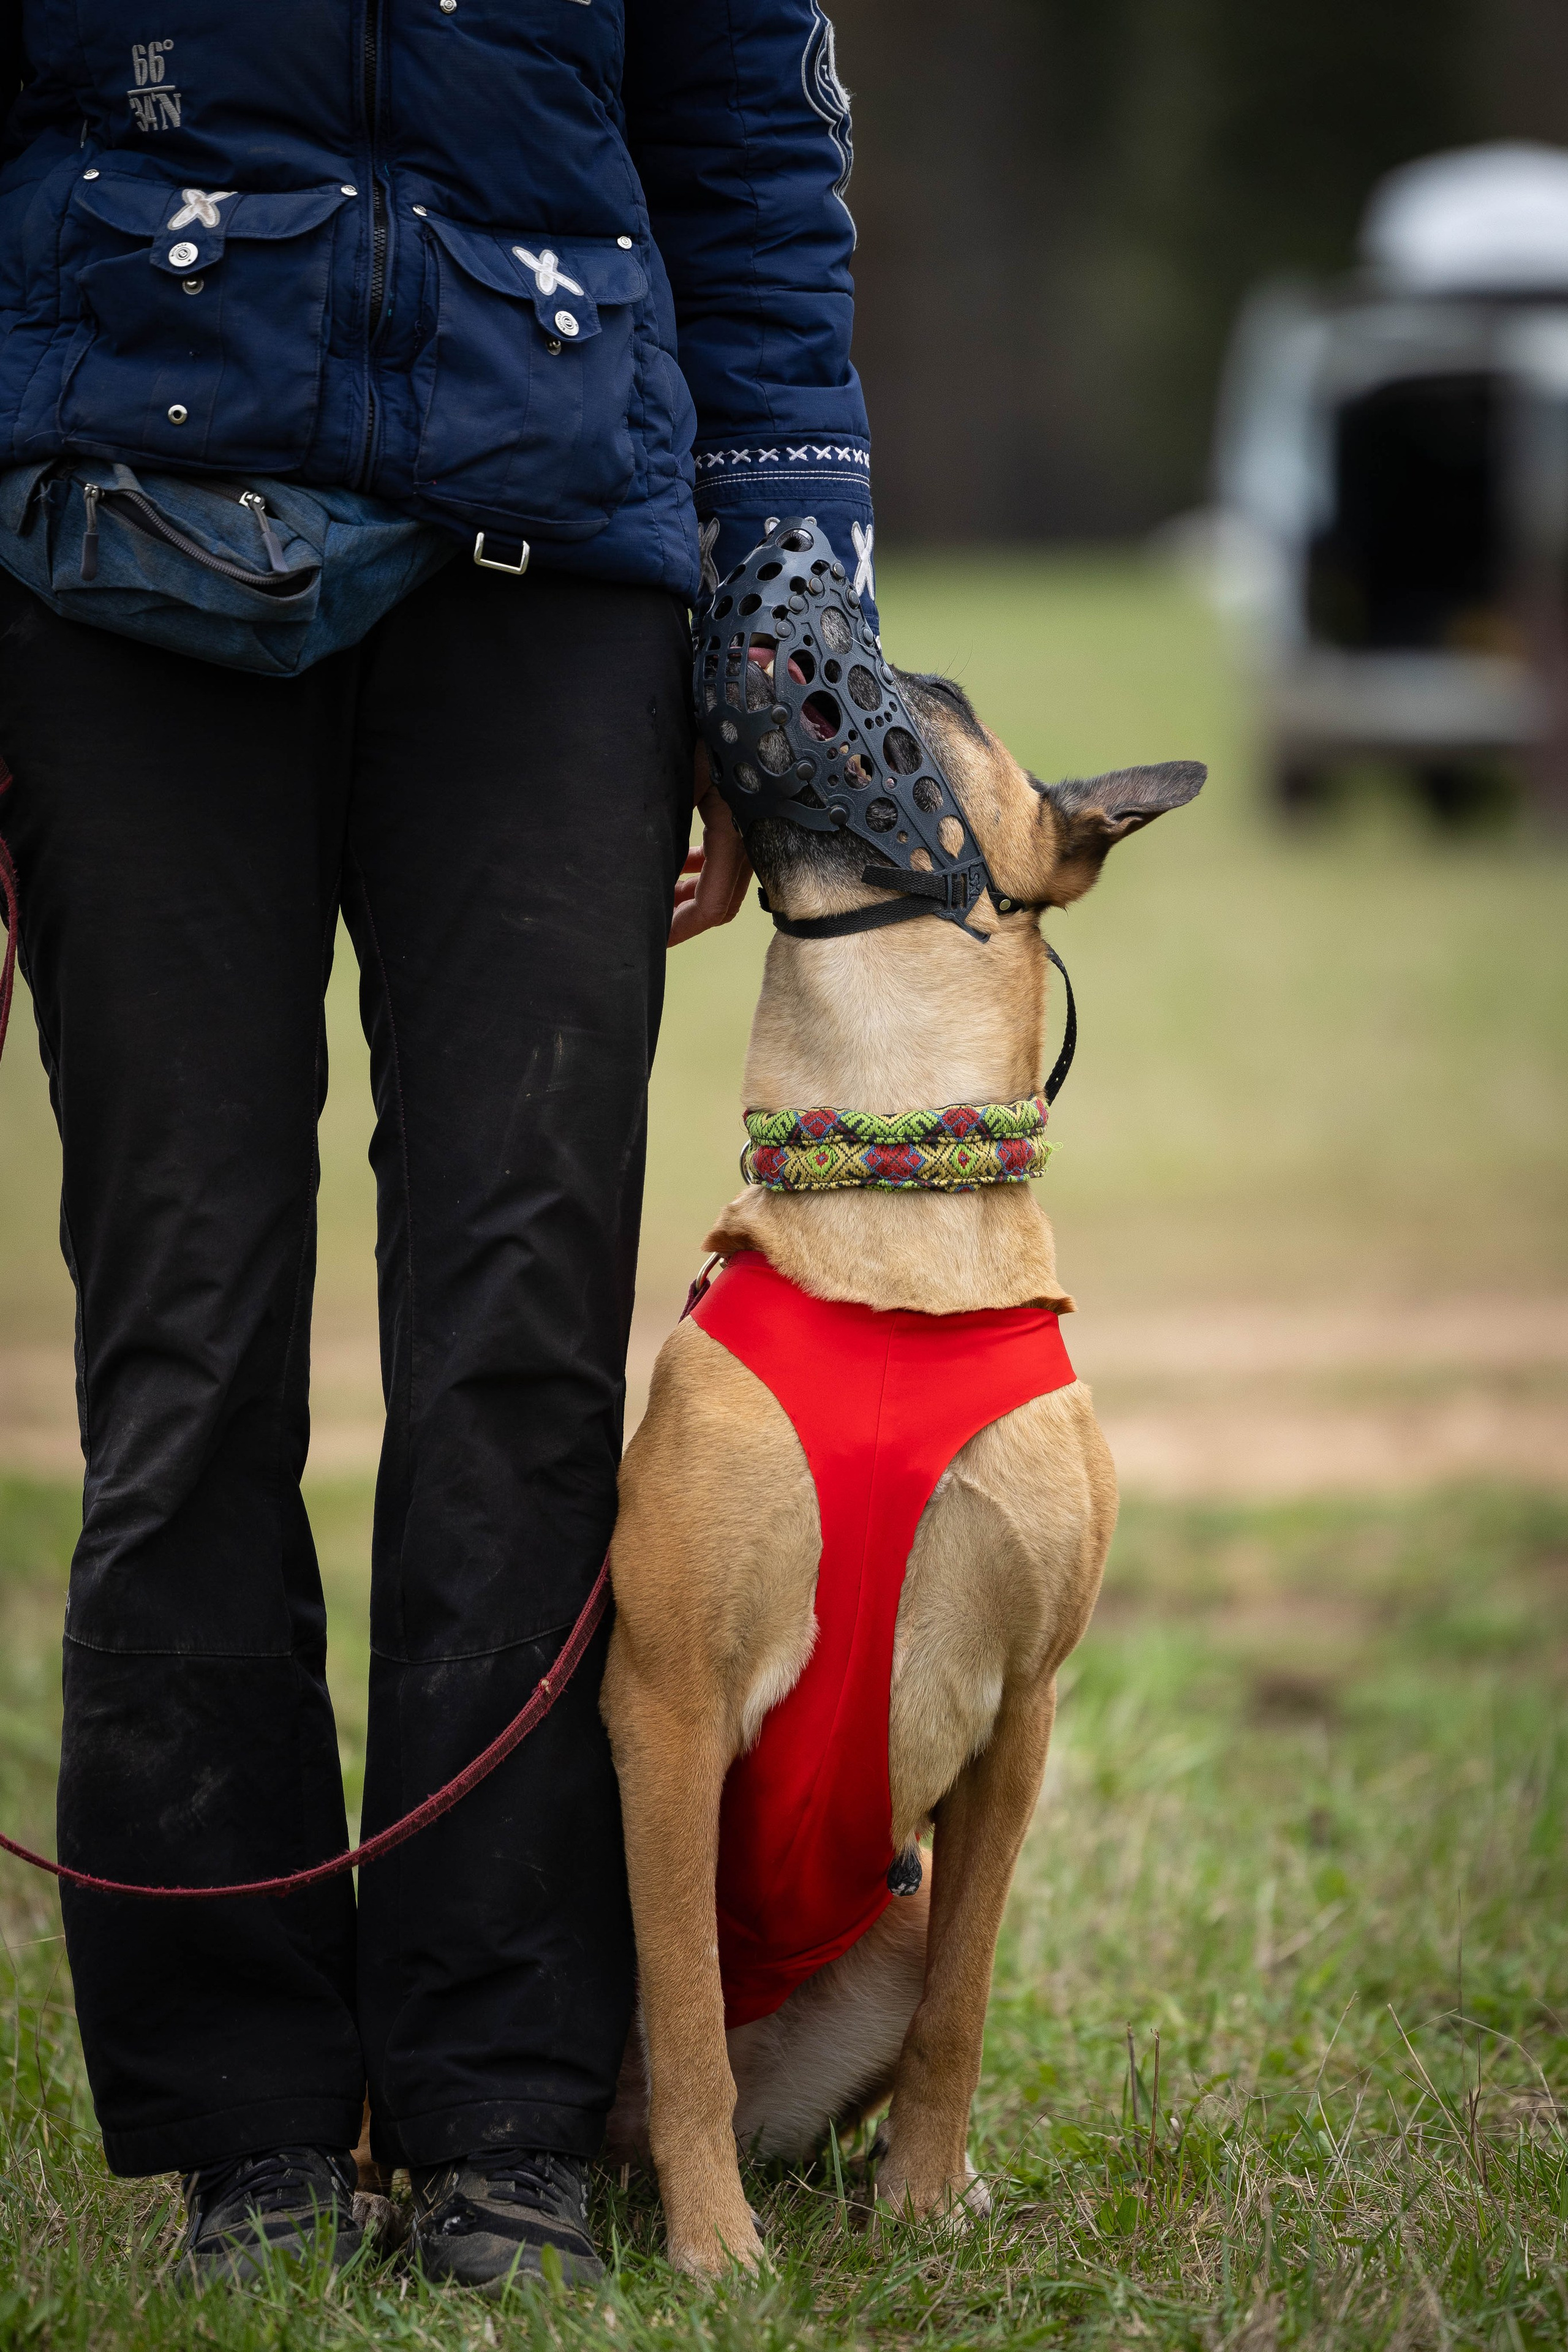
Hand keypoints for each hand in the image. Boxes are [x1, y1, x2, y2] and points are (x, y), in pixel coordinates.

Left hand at [669, 742, 752, 947]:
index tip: (654, 941)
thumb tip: (658, 879)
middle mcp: (748, 842)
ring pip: (722, 881)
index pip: (711, 906)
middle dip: (684, 918)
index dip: (682, 928)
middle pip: (720, 901)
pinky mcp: (743, 817)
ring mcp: (749, 831)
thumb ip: (672, 832)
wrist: (744, 698)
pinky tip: (679, 866)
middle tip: (651, 929)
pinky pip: (724, 857)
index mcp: (733, 838)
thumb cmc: (711, 732)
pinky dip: (701, 869)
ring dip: (690, 894)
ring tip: (660, 899)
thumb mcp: (685, 779)